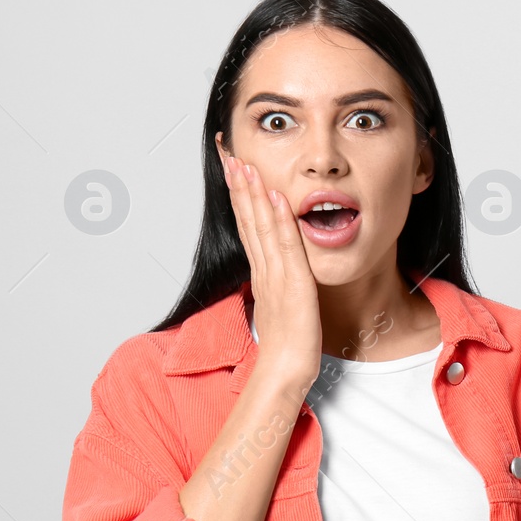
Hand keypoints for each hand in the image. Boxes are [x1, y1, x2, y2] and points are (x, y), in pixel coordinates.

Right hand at [215, 133, 321, 393]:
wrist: (288, 370)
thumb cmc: (289, 344)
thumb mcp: (284, 304)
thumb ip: (281, 282)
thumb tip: (280, 269)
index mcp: (263, 271)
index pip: (248, 224)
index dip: (240, 194)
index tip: (233, 165)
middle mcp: (265, 268)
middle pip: (247, 218)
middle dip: (238, 182)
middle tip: (227, 150)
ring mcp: (276, 274)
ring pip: (260, 225)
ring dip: (251, 192)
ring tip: (243, 161)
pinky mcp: (292, 284)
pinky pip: (284, 245)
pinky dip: (277, 219)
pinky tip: (274, 196)